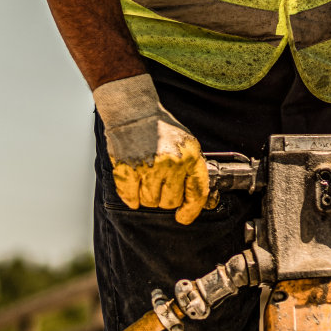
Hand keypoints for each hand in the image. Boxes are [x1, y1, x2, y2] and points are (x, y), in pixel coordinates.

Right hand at [93, 74, 208, 224]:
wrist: (135, 113)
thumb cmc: (161, 130)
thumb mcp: (188, 146)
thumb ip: (195, 171)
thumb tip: (203, 202)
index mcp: (190, 157)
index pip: (197, 194)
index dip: (190, 211)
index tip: (183, 216)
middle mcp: (171, 163)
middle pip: (170, 202)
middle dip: (164, 198)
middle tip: (158, 183)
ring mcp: (148, 167)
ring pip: (150, 202)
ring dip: (147, 196)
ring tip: (145, 178)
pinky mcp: (127, 170)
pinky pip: (130, 198)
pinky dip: (131, 197)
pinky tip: (133, 184)